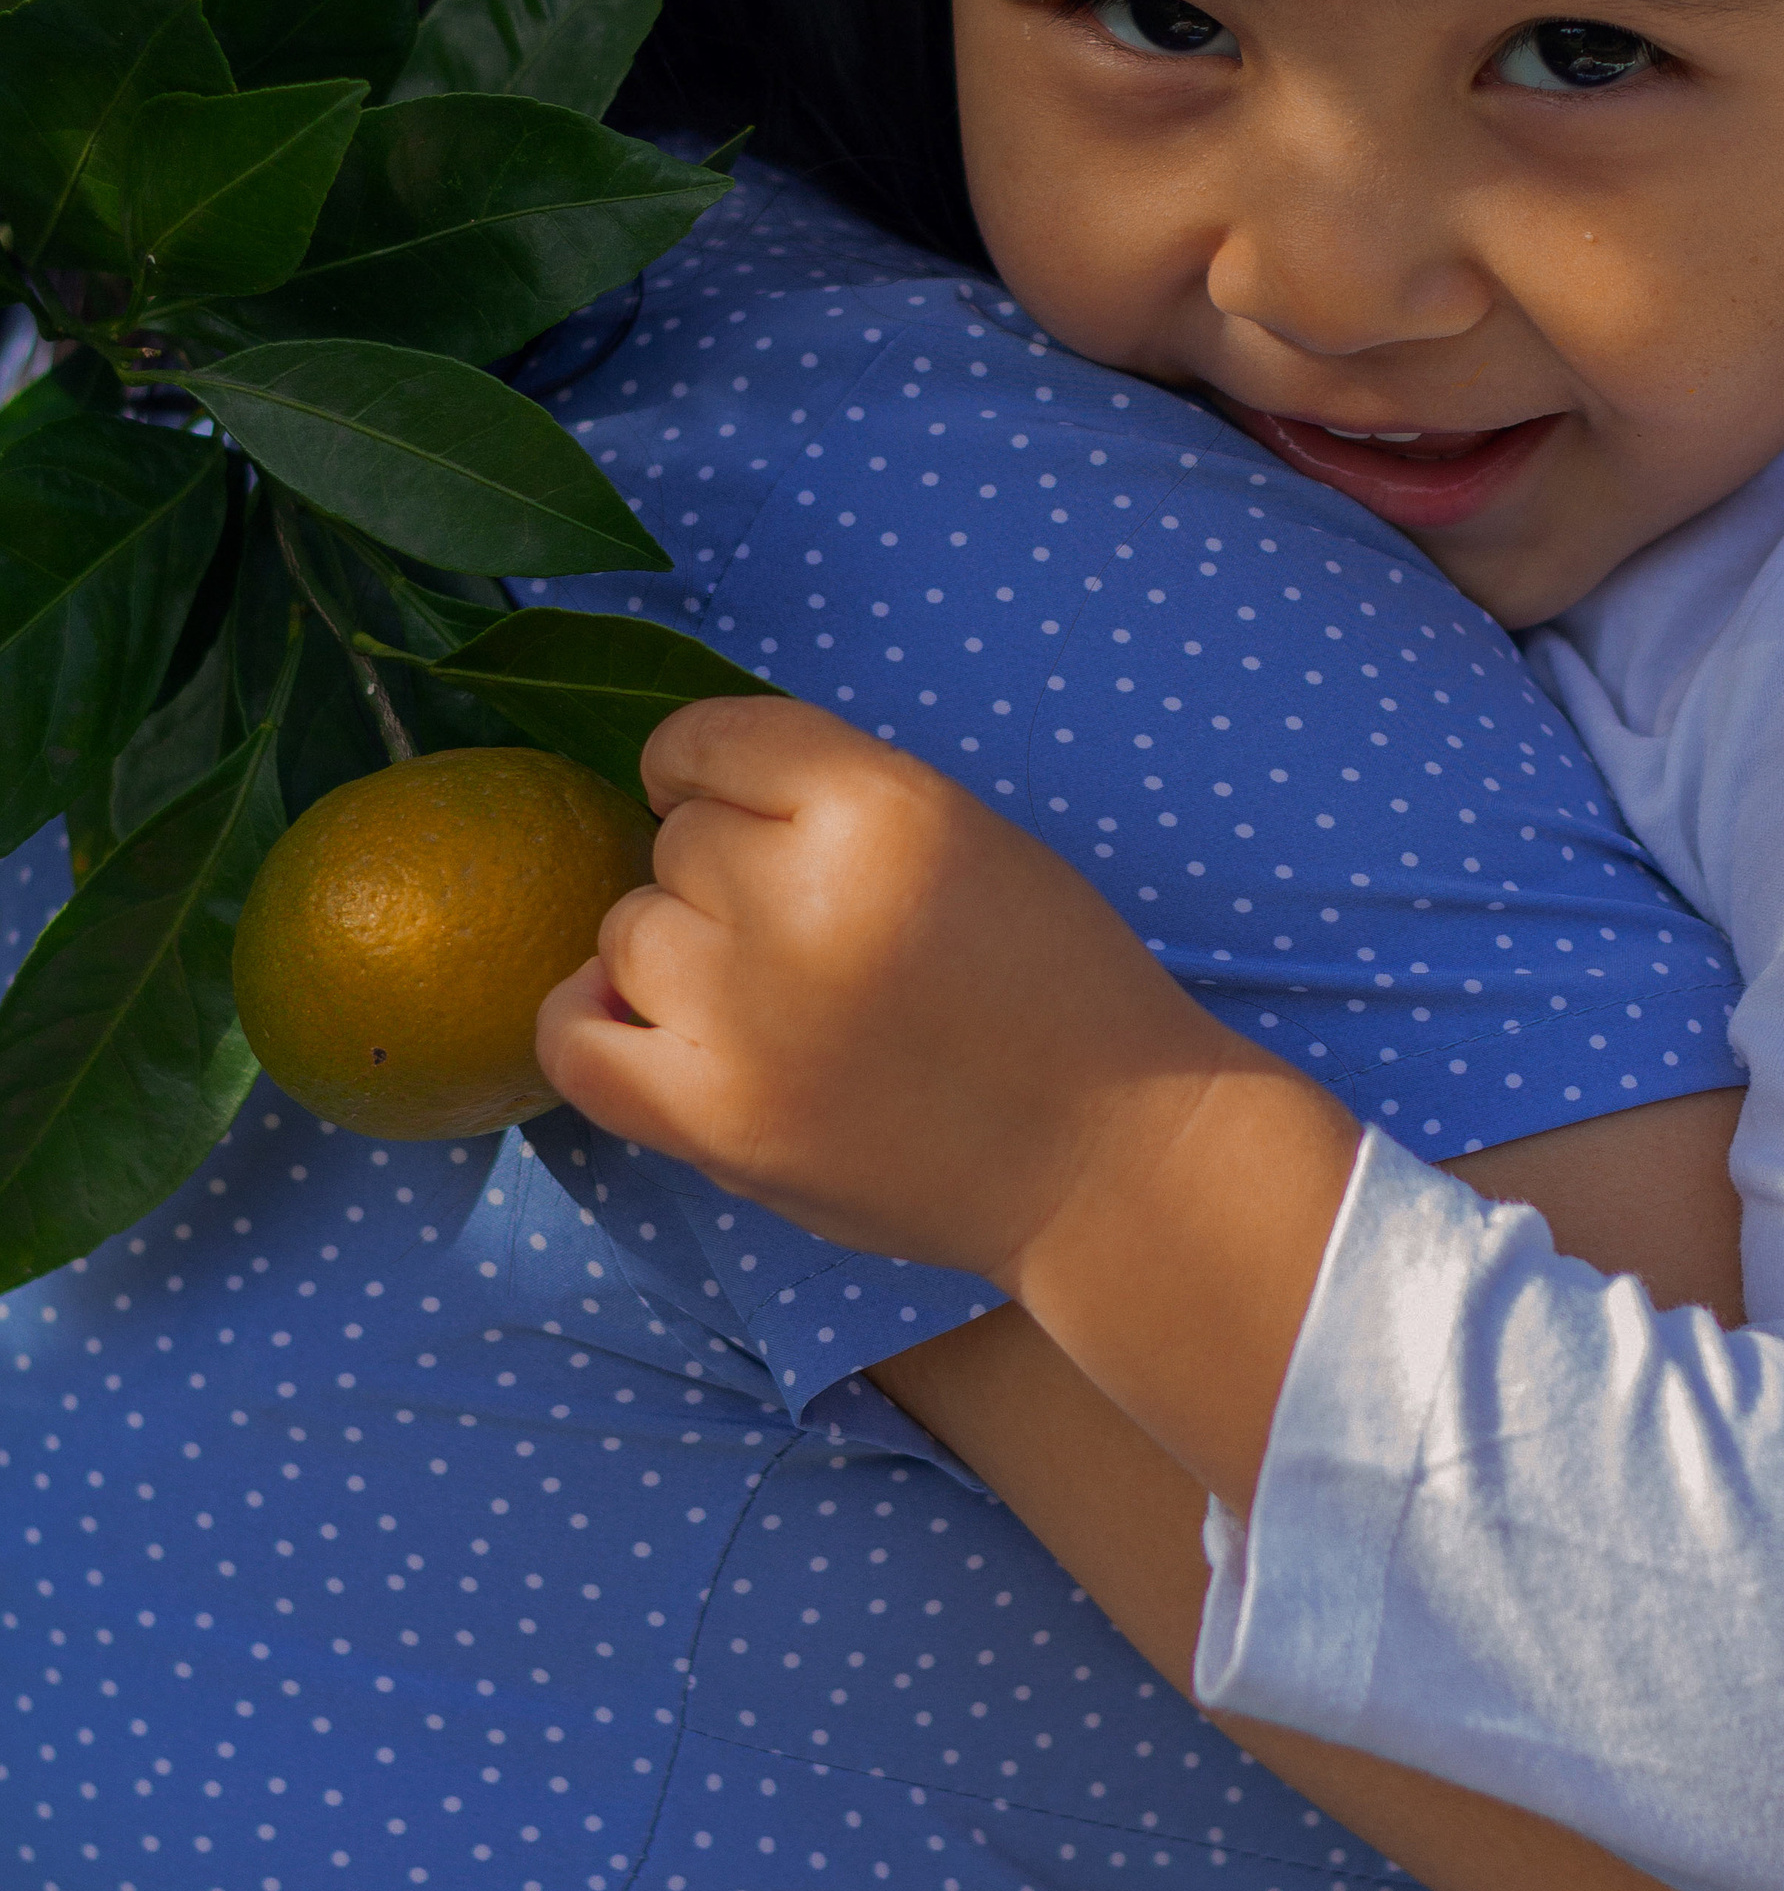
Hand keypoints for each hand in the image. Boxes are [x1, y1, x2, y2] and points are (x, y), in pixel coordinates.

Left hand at [534, 696, 1357, 1503]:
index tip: (728, 798)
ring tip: (774, 993)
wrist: (1103, 1153)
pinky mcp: (715, 1121)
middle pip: (676, 841)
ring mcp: (743, 1016)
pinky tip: (635, 1011)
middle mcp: (799, 899)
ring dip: (684, 951)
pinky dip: (585, 1015)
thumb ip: (831, 802)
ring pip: (629, 930)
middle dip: (731, 874)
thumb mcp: (966, 833)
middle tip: (817, 934)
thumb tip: (682, 797)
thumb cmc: (1050, 984)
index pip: (715, 737)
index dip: (708, 765)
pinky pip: (574, 1040)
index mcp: (879, 808)